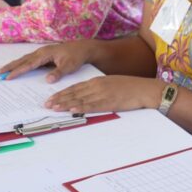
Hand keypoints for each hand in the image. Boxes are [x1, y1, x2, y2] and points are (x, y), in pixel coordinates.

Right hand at [0, 40, 92, 81]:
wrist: (83, 48)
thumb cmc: (76, 56)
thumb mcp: (69, 66)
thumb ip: (58, 72)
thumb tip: (48, 80)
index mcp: (45, 54)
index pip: (29, 64)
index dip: (18, 70)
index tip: (8, 76)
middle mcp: (41, 52)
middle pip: (23, 60)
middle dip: (11, 66)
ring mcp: (42, 53)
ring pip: (25, 59)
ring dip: (15, 64)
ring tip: (4, 70)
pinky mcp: (44, 55)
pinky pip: (30, 60)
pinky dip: (22, 64)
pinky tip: (18, 68)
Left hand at [44, 76, 163, 112]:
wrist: (144, 89)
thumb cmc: (130, 88)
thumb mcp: (112, 85)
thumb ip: (99, 89)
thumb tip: (87, 97)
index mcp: (97, 81)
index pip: (75, 87)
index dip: (62, 93)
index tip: (52, 98)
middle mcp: (97, 86)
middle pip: (74, 93)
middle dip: (59, 98)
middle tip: (46, 104)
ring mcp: (102, 94)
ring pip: (80, 99)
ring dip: (65, 104)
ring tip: (54, 108)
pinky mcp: (109, 102)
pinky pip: (92, 106)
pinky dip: (80, 108)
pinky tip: (72, 110)